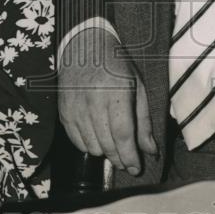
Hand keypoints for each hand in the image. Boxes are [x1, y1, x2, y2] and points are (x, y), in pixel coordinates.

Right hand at [58, 26, 156, 175]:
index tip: (137, 168)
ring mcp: (75, 108)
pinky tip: (98, 139)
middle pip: (107, 145)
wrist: (83, 45)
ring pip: (92, 147)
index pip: (122, 135)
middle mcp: (92, 102)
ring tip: (114, 146)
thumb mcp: (137, 87)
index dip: (130, 156)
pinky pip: (76, 142)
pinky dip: (89, 146)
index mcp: (115, 93)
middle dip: (120, 159)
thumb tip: (150, 151)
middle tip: (129, 162)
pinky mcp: (64, 112)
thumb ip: (144, 121)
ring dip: (105, 153)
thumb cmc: (115, 65)